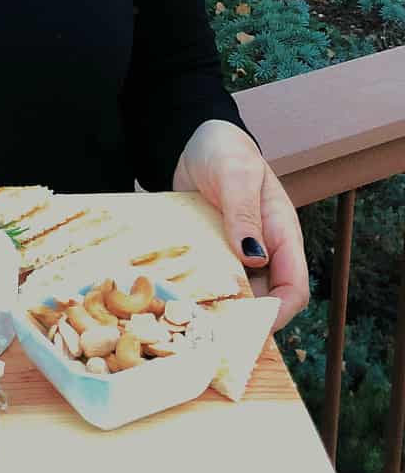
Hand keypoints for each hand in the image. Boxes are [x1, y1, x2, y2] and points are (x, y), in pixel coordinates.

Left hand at [172, 119, 309, 330]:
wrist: (195, 139)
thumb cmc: (225, 151)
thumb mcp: (235, 176)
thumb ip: (244, 213)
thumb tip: (255, 257)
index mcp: (282, 235)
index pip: (294, 288)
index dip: (279, 312)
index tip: (252, 327)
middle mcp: (263, 251)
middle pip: (265, 301)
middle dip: (245, 320)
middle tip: (211, 333)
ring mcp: (236, 254)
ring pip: (237, 296)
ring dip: (220, 309)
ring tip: (190, 323)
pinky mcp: (212, 253)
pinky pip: (212, 280)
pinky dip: (200, 292)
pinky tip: (178, 300)